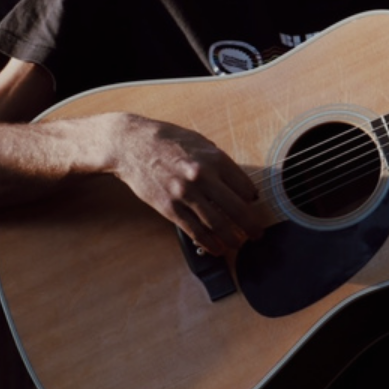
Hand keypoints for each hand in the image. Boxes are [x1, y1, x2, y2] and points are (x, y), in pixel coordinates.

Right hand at [95, 113, 265, 257]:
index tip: (252, 204)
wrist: (131, 144)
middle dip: (251, 226)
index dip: (251, 199)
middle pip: (237, 210)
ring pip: (218, 225)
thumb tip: (238, 182)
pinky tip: (217, 248)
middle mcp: (203, 177)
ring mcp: (186, 195)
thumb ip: (220, 162)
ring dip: (232, 239)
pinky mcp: (170, 208)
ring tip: (239, 244)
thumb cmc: (166, 139)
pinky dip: (209, 243)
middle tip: (257, 233)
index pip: (245, 187)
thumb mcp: (200, 142)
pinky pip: (195, 231)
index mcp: (215, 159)